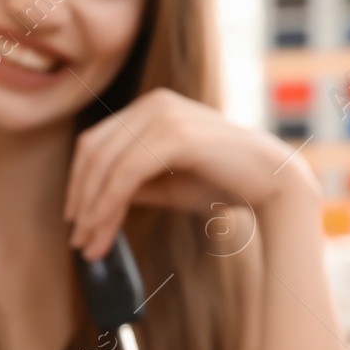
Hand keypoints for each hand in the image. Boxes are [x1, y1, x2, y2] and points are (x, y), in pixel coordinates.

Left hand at [62, 87, 317, 260]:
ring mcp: (164, 115)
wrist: (274, 184)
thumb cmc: (225, 184)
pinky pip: (125, 174)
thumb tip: (92, 203)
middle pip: (94, 152)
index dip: (78, 182)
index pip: (97, 142)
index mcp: (152, 107)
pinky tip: (104, 231)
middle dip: (80, 200)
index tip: (75, 219)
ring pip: (106, 165)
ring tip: (89, 246)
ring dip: (92, 210)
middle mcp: (154, 103)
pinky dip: (108, 206)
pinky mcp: (174, 135)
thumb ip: (133, 184)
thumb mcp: (167, 183)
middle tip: (77, 240)